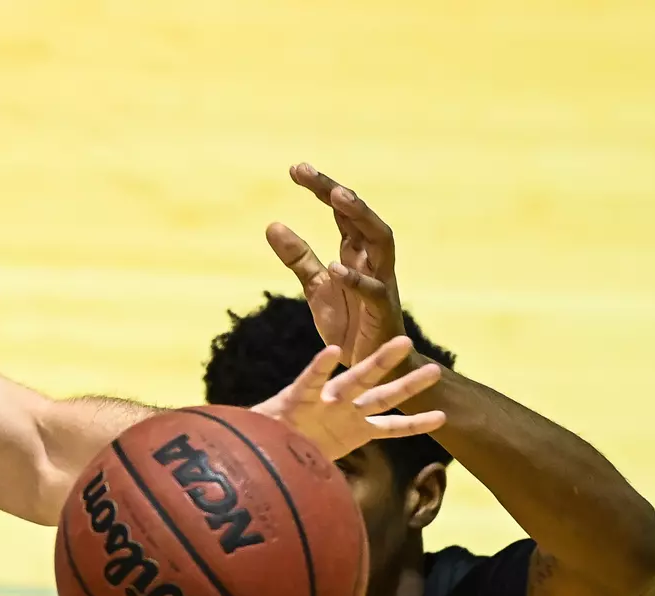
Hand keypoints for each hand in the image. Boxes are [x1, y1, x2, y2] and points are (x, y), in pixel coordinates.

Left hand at [254, 338, 444, 460]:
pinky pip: (391, 429)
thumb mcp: (245, 430)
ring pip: (383, 397)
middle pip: (358, 379)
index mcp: (300, 397)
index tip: (332, 352)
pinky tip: (441, 416)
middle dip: (380, 362)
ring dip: (407, 385)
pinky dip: (414, 424)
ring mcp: (346, 415)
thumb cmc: (255, 435)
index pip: (310, 378)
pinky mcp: (357, 433)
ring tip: (434, 370)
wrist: (269, 449)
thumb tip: (197, 425)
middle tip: (404, 340)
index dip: (319, 368)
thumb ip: (238, 426)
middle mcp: (328, 402)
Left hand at [266, 163, 408, 367]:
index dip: (322, 189)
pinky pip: (374, 292)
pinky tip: (336, 268)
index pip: (342, 213)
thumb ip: (299, 257)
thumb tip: (271, 225)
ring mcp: (381, 284)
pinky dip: (356, 279)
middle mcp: (372, 261)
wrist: (370, 366)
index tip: (296, 169)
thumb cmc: (348, 324)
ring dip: (360, 217)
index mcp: (356, 253)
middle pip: (361, 217)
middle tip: (308, 172)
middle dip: (338, 192)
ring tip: (337, 196)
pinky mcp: (382, 312)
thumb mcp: (316, 287)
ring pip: (380, 241)